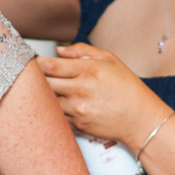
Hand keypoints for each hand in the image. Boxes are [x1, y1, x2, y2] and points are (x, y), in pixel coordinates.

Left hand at [38, 44, 166, 145]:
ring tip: (46, 90)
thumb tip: (59, 50)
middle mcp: (81, 90)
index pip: (50, 65)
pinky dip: (53, 109)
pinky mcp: (77, 124)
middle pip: (42, 83)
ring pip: (45, 101)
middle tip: (33, 75)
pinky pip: (55, 115)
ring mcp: (77, 109)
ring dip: (42, 95)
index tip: (32, 61)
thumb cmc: (129, 88)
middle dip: (35, 78)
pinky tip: (59, 104)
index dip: (36, 62)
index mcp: (89, 71)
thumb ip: (83, 50)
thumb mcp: (111, 60)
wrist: (142, 120)